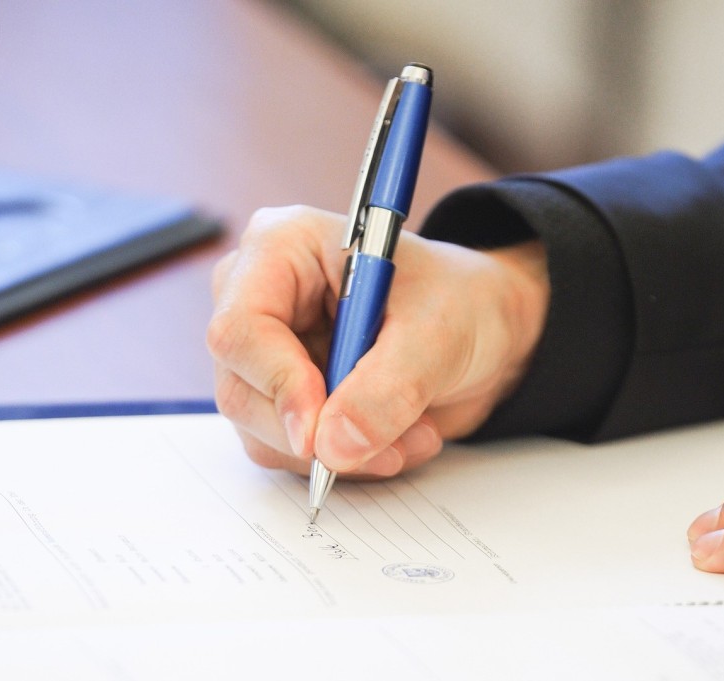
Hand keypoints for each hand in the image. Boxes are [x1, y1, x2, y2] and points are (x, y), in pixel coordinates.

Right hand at [207, 205, 547, 477]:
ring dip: (340, 452)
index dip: (278, 385)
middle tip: (389, 444)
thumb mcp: (438, 334)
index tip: (321, 433)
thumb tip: (333, 446)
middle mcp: (257, 296)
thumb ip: (387, 389)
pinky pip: (287, 451)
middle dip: (317, 432)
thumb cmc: (459, 301)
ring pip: (261, 431)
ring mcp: (265, 352)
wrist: (483, 327)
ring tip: (411, 433)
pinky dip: (344, 459)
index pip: (240, 328)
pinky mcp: (280, 396)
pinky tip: (393, 438)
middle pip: (240, 388)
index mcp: (282, 248)